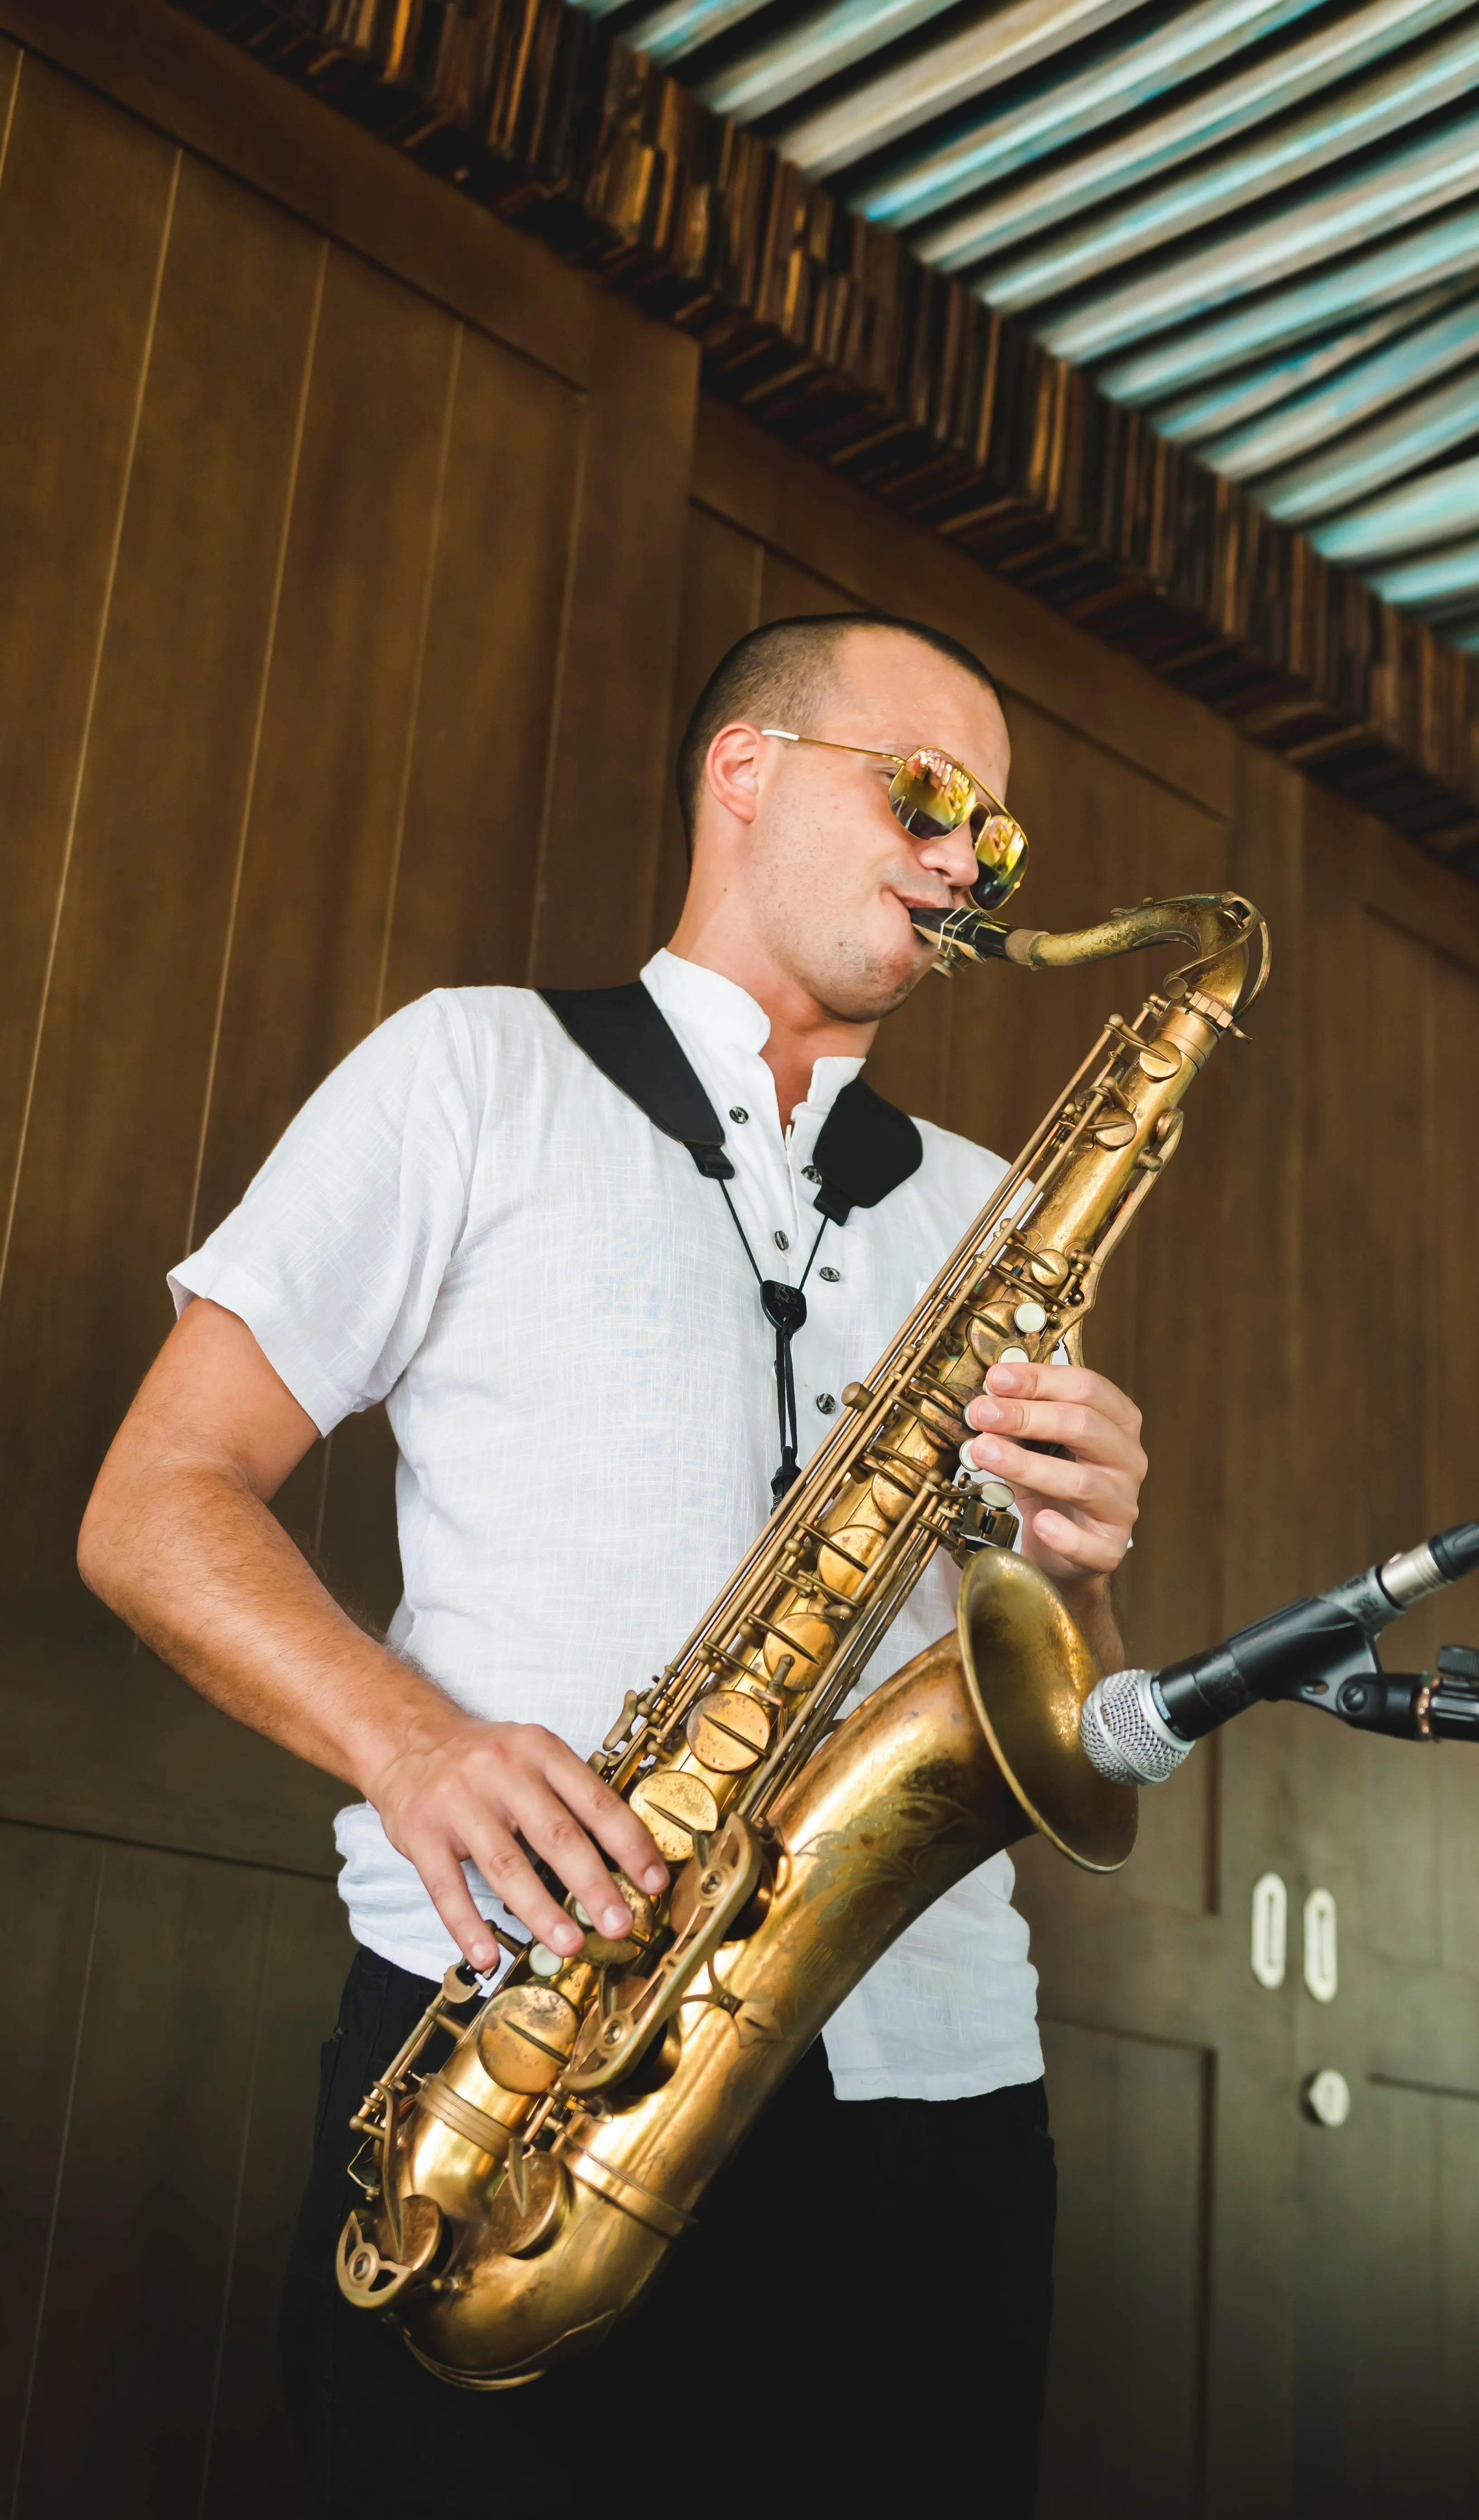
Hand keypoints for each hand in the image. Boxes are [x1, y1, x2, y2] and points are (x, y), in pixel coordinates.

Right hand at [366, 1712, 668, 1973]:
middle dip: (593, 1884)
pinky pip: (446, 1887)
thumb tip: (625, 1854)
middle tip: (620, 1923)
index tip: (654, 1882)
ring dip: (541, 1911)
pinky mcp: (422, 1833)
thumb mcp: (532, 1754)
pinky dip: (467, 1925)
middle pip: (556, 1834)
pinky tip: (487, 1955)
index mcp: (539, 1751)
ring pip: (506, 1865)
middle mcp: (501, 1772)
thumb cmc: (484, 1757)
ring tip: (569, 1944)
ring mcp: (459, 1803)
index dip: (629, 1845)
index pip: (595, 1801)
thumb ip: (572, 1794)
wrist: (408, 1739)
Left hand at [962, 1359, 1144, 1590]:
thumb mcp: (1034, 1445)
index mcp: (1117, 1422)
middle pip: (1084, 1427)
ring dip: (1027, 1465)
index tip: (995, 1378)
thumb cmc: (1050, 1484)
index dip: (1040, 1379)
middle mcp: (1128, 1459)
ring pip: (1080, 1482)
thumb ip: (1018, 1423)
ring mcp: (1123, 1504)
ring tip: (984, 1452)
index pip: (1087, 1388)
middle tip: (981, 1413)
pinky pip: (1089, 1543)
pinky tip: (1038, 1522)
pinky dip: (1063, 1534)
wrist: (1061, 1546)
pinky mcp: (1110, 1547)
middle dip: (1026, 1416)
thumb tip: (986, 1403)